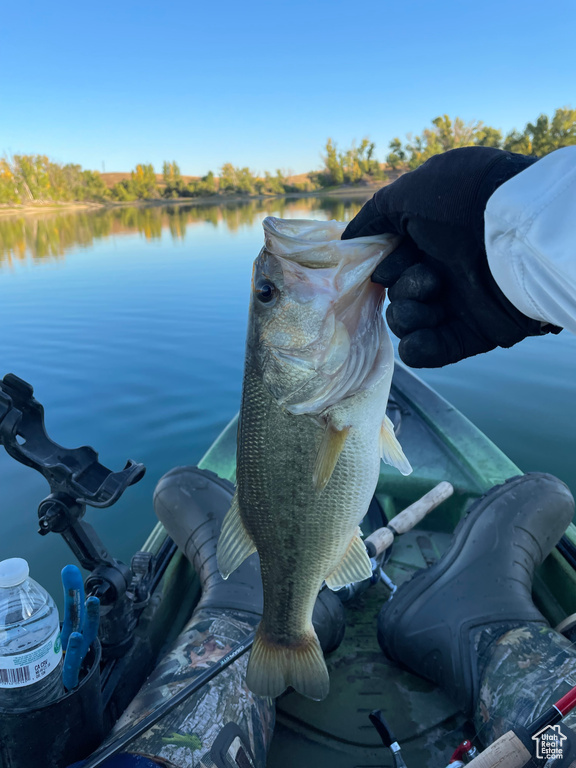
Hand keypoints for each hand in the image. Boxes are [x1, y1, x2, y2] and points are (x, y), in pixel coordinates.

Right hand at [342, 147, 557, 366]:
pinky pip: (426, 352)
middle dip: (400, 287)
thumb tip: (347, 240)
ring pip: (405, 322)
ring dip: (408, 313)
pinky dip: (419, 348)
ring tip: (433, 296)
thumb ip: (373, 217)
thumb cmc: (461, 202)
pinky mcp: (469, 333)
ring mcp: (455, 303)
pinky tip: (424, 335)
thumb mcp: (409, 193)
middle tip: (426, 275)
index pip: (388, 262)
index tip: (383, 261)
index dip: (380, 265)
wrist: (516, 232)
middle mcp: (441, 269)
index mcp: (428, 238)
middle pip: (393, 294)